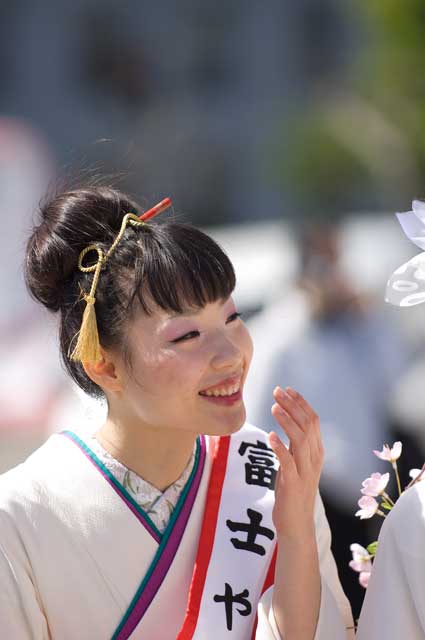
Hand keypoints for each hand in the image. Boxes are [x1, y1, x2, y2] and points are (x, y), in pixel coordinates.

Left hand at [268, 386, 323, 540]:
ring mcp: (305, 471)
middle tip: (277, 391)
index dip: (300, 403)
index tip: (287, 389)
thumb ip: (296, 444)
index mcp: (316, 451)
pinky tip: (270, 436)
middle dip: (293, 405)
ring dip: (287, 421)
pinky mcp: (293, 484)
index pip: (313, 420)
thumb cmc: (293, 491)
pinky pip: (288, 462)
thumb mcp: (297, 462)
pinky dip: (280, 447)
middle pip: (308, 425)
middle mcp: (314, 458)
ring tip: (274, 407)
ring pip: (300, 439)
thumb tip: (287, 420)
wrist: (297, 524)